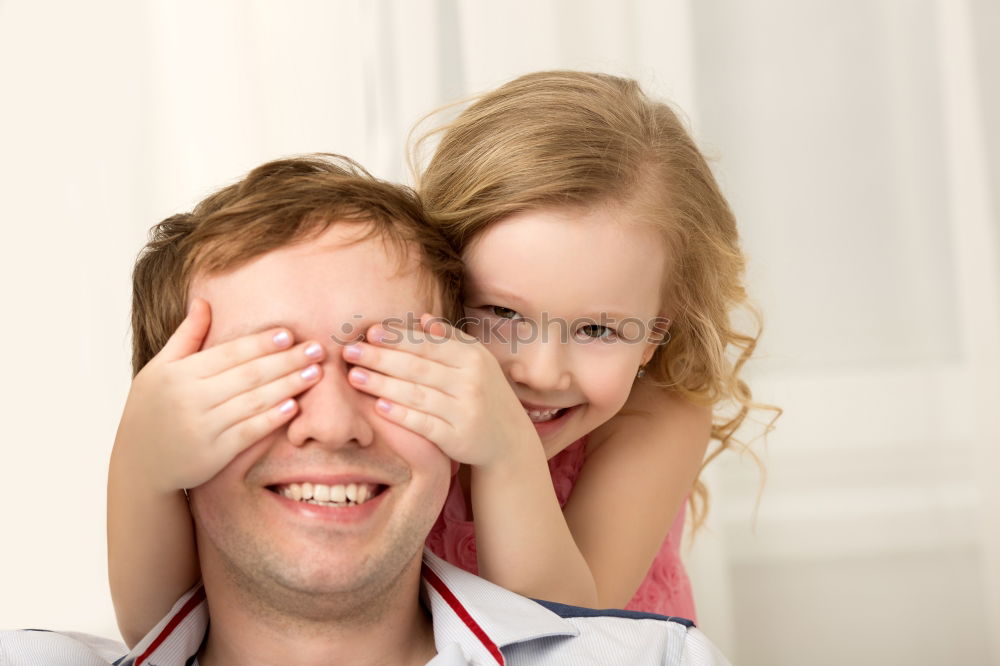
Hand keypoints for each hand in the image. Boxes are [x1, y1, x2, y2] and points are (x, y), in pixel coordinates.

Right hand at [113, 298, 327, 492]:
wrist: (139, 462)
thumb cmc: (152, 409)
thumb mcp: (159, 368)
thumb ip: (185, 336)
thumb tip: (203, 301)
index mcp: (179, 373)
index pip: (228, 353)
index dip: (260, 343)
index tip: (289, 334)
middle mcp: (191, 398)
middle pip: (248, 375)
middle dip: (286, 361)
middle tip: (317, 350)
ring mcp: (203, 427)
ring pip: (253, 402)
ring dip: (288, 386)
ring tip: (314, 374)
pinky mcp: (214, 453)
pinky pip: (248, 432)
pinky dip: (272, 419)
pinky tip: (294, 406)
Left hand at [342, 313, 539, 467]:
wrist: (508, 439)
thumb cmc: (484, 392)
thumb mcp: (476, 361)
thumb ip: (449, 339)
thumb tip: (422, 318)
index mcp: (473, 357)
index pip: (428, 344)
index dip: (397, 338)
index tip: (369, 332)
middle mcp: (471, 382)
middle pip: (418, 367)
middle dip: (380, 358)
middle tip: (349, 352)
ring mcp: (465, 411)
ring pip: (416, 394)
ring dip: (382, 384)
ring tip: (354, 377)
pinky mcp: (458, 438)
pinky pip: (424, 424)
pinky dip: (401, 415)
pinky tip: (378, 406)